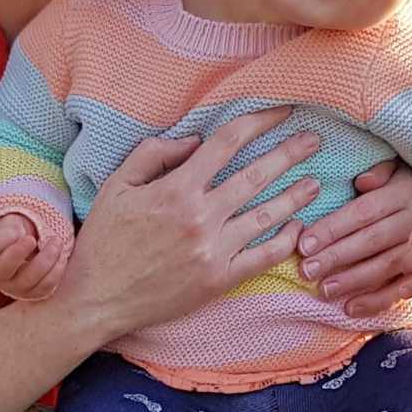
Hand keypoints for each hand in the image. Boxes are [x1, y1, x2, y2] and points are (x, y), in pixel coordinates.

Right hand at [0, 206, 67, 301]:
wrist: (20, 253)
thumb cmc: (12, 234)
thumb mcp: (9, 224)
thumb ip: (13, 226)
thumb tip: (20, 235)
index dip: (7, 239)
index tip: (22, 233)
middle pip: (5, 268)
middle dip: (22, 253)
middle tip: (35, 239)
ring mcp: (13, 287)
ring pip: (29, 279)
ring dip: (46, 259)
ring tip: (56, 242)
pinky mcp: (31, 294)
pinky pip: (45, 287)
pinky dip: (56, 271)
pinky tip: (61, 256)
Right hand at [58, 108, 320, 339]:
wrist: (96, 299)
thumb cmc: (104, 240)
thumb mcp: (117, 185)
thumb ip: (154, 154)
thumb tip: (196, 140)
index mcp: (176, 188)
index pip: (228, 143)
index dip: (260, 122)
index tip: (282, 111)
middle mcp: (201, 217)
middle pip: (257, 175)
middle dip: (290, 153)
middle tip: (314, 140)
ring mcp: (214, 250)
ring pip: (267, 216)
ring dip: (296, 196)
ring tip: (315, 183)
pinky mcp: (219, 280)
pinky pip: (263, 257)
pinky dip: (285, 241)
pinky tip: (298, 228)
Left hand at [295, 159, 411, 316]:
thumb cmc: (411, 186)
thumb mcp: (400, 169)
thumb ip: (381, 172)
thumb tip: (362, 182)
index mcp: (403, 193)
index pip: (363, 212)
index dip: (333, 228)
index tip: (305, 244)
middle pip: (371, 241)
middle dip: (336, 257)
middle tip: (307, 270)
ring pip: (386, 266)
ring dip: (353, 281)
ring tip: (324, 290)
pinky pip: (401, 287)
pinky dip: (376, 301)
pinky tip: (351, 309)